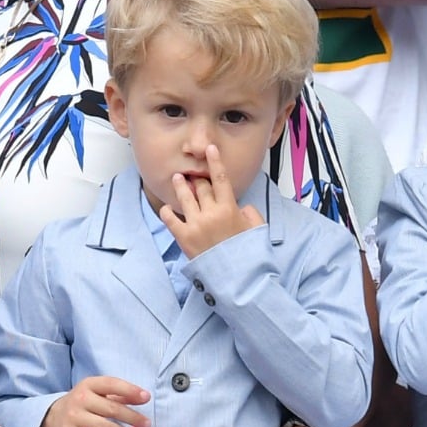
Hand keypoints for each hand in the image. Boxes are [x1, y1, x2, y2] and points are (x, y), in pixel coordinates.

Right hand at [38, 376, 149, 426]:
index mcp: (90, 384)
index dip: (130, 390)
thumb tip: (144, 398)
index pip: (112, 384)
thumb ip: (120, 395)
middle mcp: (81, 398)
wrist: (52, 417)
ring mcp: (73, 417)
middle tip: (147, 424)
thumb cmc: (84, 403)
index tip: (147, 398)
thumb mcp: (98, 393)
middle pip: (112, 409)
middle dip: (132, 417)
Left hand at [161, 144, 264, 258]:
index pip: (221, 178)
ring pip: (185, 198)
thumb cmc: (249, 255)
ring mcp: (196, 225)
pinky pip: (171, 219)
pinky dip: (168, 212)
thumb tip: (242, 208)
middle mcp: (211, 213)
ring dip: (181, 186)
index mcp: (230, 209)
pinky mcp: (184, 238)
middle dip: (199, 179)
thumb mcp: (258, 230)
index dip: (215, 161)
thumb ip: (251, 214)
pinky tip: (167, 208)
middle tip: (195, 176)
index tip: (210, 149)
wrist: (237, 278)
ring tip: (178, 179)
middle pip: (202, 187)